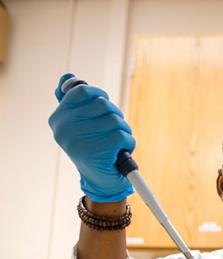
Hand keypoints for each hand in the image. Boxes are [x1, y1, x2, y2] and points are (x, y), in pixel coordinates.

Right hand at [48, 73, 134, 201]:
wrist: (100, 181)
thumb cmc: (93, 148)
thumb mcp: (79, 124)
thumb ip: (73, 101)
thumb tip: (68, 76)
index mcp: (58, 119)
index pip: (81, 91)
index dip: (98, 95)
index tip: (103, 105)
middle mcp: (65, 128)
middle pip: (103, 104)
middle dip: (114, 116)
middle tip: (111, 131)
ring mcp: (80, 140)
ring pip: (115, 120)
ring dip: (123, 131)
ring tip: (115, 144)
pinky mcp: (97, 151)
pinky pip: (123, 135)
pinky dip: (128, 143)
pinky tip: (119, 152)